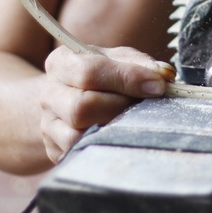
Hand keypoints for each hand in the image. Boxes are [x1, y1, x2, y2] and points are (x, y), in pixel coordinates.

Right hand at [40, 45, 174, 163]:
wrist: (66, 96)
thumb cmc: (100, 74)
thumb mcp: (117, 59)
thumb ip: (140, 63)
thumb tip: (163, 76)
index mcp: (62, 62)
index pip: (90, 71)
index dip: (127, 79)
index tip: (157, 85)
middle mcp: (49, 94)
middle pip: (82, 106)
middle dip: (121, 107)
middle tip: (143, 104)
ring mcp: (49, 125)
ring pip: (79, 135)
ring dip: (114, 129)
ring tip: (131, 119)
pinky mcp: (55, 151)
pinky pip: (81, 154)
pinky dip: (105, 145)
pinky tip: (119, 135)